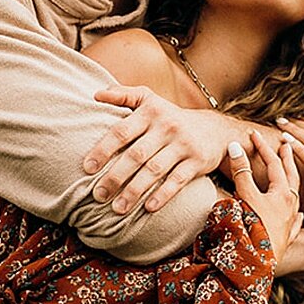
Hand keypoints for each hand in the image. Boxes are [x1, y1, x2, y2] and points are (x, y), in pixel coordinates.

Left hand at [84, 88, 237, 214]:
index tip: (87, 169)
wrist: (216, 129)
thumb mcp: (151, 100)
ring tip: (117, 208)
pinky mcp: (198, 161)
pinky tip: (148, 208)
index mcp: (151, 111)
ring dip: (134, 191)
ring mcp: (184, 145)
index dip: (103, 150)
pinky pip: (178, 180)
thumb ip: (124, 95)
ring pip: (154, 170)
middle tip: (98, 195)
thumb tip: (95, 94)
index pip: (121, 131)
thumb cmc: (171, 117)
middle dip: (115, 176)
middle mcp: (167, 126)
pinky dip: (163, 195)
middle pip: (136, 155)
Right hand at [222, 131, 303, 260]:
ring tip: (291, 174)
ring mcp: (290, 223)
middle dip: (286, 158)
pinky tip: (297, 213)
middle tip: (286, 144)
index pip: (273, 163)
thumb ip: (241, 172)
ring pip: (295, 197)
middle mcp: (290, 206)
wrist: (255, 267)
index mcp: (281, 194)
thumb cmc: (249, 231)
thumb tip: (235, 146)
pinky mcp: (287, 239)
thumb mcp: (243, 197)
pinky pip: (296, 222)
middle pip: (290, 176)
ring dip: (292, 182)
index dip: (262, 147)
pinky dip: (296, 213)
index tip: (254, 134)